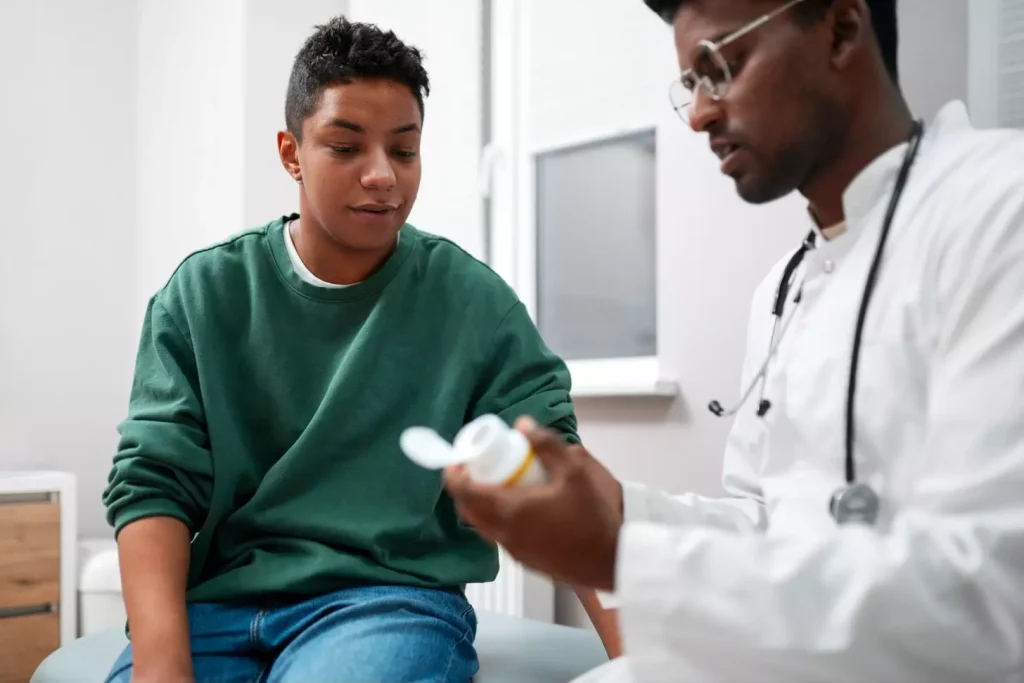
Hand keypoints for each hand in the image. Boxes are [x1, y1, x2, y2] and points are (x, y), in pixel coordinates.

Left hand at [443, 416, 623, 590]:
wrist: (611, 561)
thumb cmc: (592, 515)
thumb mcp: (575, 471)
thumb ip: (547, 445)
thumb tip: (522, 424)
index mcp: (510, 510)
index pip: (465, 493)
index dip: (454, 475)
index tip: (456, 461)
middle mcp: (504, 533)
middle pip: (468, 511)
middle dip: (465, 489)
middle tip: (475, 469)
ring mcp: (513, 550)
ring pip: (482, 526)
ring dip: (480, 505)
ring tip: (496, 485)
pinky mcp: (525, 561)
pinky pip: (498, 536)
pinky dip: (495, 519)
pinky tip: (518, 507)